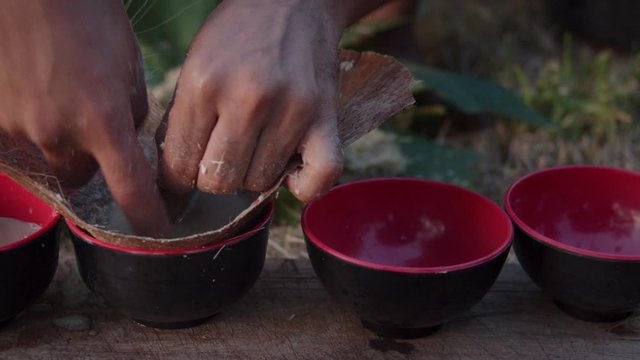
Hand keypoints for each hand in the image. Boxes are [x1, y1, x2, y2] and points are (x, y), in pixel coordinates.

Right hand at [0, 0, 170, 236]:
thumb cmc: (87, 15)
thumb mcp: (127, 64)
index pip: (131, 191)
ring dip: (57, 141)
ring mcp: (18, 126)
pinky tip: (35, 91)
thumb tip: (128, 136)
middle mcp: (58, 133)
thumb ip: (131, 111)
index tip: (158, 232)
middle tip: (92, 129)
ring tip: (59, 96)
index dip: (147, 218)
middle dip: (91, 163)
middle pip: (80, 178)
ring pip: (45, 157)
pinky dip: (30, 123)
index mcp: (103, 122)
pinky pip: (16, 138)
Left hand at [159, 0, 355, 201]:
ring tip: (255, 148)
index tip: (183, 179)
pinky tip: (290, 175)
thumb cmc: (238, 35)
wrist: (293, 2)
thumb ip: (183, 119)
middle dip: (213, 177)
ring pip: (260, 183)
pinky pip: (320, 177)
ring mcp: (292, 109)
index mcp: (204, 83)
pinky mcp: (326, 116)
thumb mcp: (195, 64)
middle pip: (219, 182)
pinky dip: (303, 187)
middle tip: (220, 158)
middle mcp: (249, 98)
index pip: (179, 164)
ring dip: (253, 174)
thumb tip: (174, 176)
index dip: (176, 180)